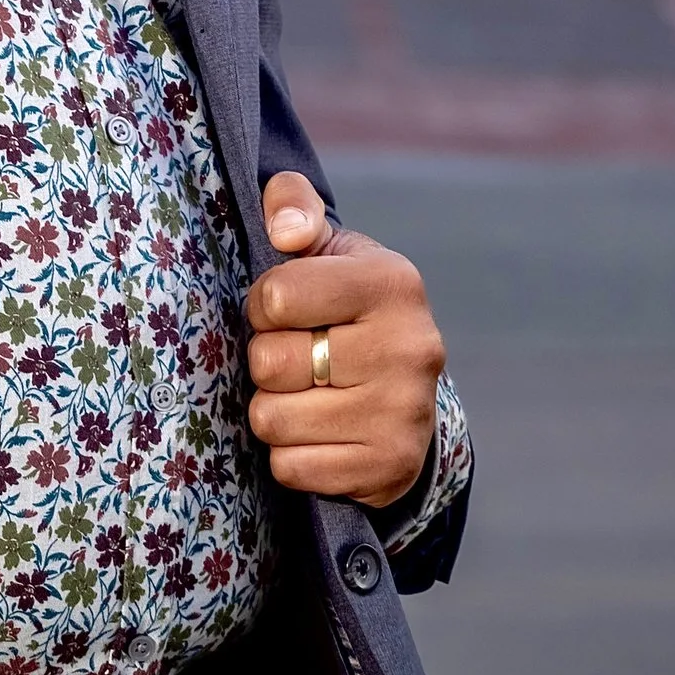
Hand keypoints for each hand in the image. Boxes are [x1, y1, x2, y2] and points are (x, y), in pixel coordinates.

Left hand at [243, 171, 444, 508]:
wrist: (405, 393)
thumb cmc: (346, 308)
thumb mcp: (326, 247)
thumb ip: (292, 205)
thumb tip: (283, 230)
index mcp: (393, 281)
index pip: (277, 296)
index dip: (264, 306)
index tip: (284, 310)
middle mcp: (410, 346)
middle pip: (269, 362)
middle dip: (267, 361)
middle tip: (298, 358)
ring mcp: (404, 413)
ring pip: (273, 419)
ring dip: (274, 410)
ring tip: (307, 395)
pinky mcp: (390, 468)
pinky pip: (290, 468)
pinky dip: (291, 455)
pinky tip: (320, 435)